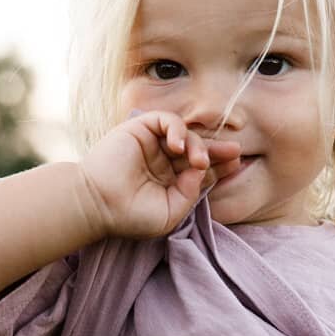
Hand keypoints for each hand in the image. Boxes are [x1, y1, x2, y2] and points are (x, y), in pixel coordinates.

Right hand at [78, 109, 243, 240]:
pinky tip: (178, 146)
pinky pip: (166, 120)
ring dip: (197, 145)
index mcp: (171, 181)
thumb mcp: (171, 212)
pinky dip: (177, 129)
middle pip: (197, 149)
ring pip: (185, 134)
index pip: (200, 168)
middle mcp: (163, 160)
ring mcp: (152, 144)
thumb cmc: (131, 215)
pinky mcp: (139, 129)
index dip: (219, 165)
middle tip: (234, 153)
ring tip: (197, 160)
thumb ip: (191, 192)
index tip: (236, 164)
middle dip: (217, 150)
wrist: (98, 205)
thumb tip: (204, 169)